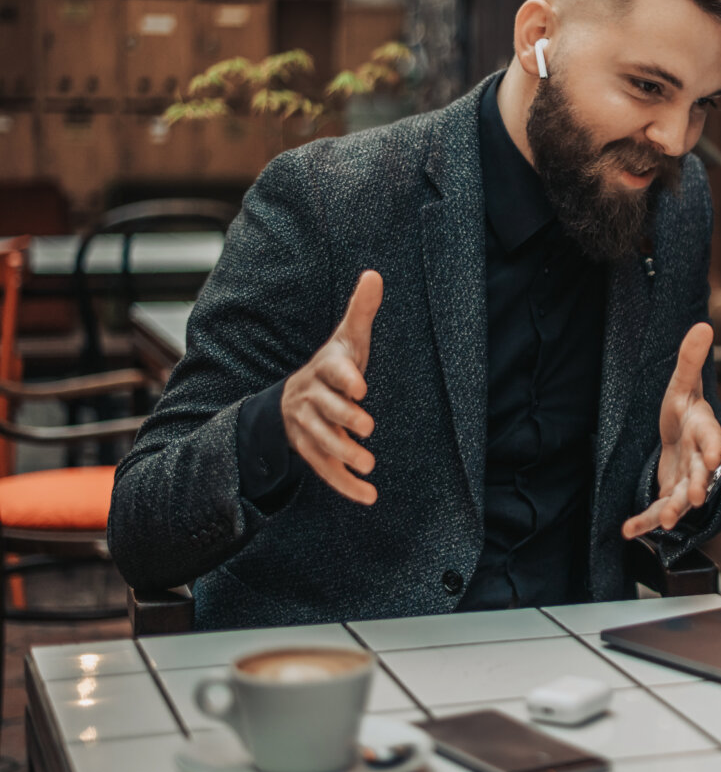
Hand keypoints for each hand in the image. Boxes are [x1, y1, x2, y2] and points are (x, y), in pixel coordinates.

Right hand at [279, 270, 381, 504]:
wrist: (294, 398)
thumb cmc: (334, 366)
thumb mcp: (347, 339)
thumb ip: (361, 311)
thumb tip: (375, 274)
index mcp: (323, 371)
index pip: (332, 372)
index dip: (345, 378)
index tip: (361, 385)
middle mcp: (311, 400)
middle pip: (325, 410)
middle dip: (344, 418)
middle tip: (368, 426)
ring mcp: (308, 429)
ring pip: (321, 443)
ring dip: (344, 455)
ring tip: (368, 463)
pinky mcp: (312, 453)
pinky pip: (325, 470)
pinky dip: (345, 485)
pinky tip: (369, 497)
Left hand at [621, 322, 720, 539]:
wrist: (681, 436)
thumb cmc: (684, 408)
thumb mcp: (683, 384)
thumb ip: (690, 360)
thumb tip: (704, 325)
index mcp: (704, 430)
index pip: (713, 438)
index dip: (715, 448)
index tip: (716, 457)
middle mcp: (699, 460)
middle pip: (702, 474)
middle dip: (699, 486)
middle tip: (696, 498)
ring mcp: (685, 481)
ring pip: (682, 498)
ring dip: (674, 510)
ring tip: (666, 521)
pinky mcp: (669, 495)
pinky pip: (658, 511)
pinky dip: (645, 523)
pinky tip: (628, 531)